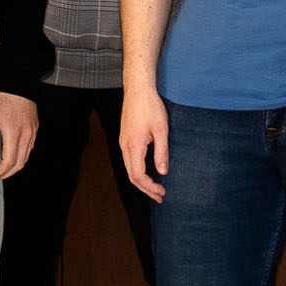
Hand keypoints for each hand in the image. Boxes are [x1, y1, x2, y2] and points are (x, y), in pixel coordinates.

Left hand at [0, 92, 37, 179]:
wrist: (19, 80)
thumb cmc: (3, 96)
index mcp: (14, 133)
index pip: (10, 161)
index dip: (0, 172)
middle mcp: (26, 135)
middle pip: (20, 163)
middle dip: (8, 173)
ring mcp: (32, 131)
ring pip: (26, 156)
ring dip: (15, 165)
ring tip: (2, 166)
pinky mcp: (35, 127)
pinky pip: (30, 147)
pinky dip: (21, 155)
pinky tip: (12, 152)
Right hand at [119, 85, 169, 201]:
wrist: (138, 88)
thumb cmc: (151, 106)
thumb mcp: (161, 129)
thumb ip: (162, 152)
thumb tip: (163, 172)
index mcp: (133, 146)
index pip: (138, 176)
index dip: (150, 188)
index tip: (162, 192)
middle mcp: (125, 146)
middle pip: (132, 176)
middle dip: (146, 189)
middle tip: (160, 196)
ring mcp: (123, 141)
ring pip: (129, 168)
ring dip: (141, 181)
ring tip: (155, 188)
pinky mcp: (125, 137)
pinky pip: (129, 160)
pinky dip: (138, 170)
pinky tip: (148, 171)